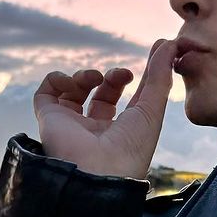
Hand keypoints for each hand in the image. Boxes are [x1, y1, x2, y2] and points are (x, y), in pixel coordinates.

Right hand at [32, 38, 178, 179]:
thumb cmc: (130, 149)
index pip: (127, 99)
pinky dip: (58, 79)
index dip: (137, 77)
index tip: (152, 53)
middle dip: (112, 77)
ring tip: (96, 79)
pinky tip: (73, 82)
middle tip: (124, 75)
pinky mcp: (49, 120)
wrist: (97, 173)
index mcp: (119, 133)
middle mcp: (94, 130)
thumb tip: (170, 42)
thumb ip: (160, 76)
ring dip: (86, 76)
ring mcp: (71, 125)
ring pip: (73, 91)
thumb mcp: (152, 109)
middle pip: (100, 94)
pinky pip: (46, 93)